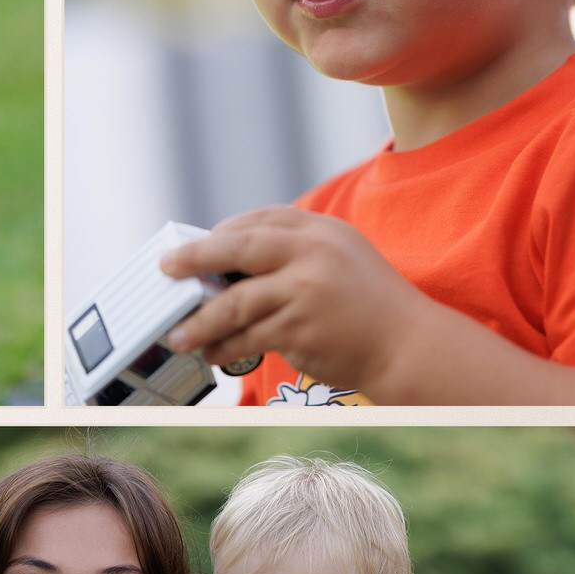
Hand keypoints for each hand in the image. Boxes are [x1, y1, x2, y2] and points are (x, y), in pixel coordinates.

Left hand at [162, 208, 433, 392]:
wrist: (408, 344)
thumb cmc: (368, 305)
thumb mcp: (339, 258)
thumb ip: (293, 253)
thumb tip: (229, 265)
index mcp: (322, 229)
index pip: (260, 220)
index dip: (223, 233)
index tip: (196, 248)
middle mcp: (313, 252)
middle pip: (239, 248)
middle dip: (196, 258)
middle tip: (167, 268)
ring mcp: (306, 289)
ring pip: (236, 302)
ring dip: (202, 321)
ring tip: (178, 335)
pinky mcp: (300, 326)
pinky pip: (248, 336)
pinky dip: (225, 346)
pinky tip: (213, 353)